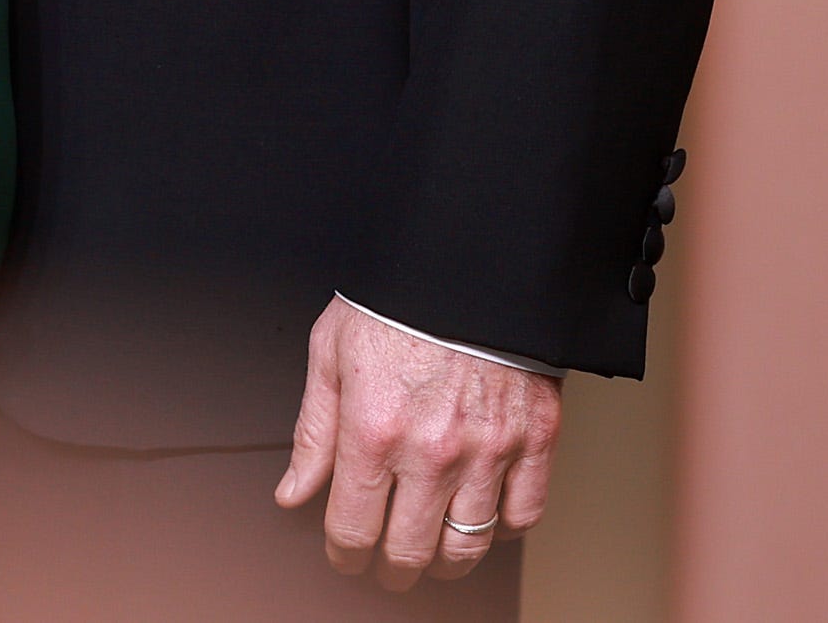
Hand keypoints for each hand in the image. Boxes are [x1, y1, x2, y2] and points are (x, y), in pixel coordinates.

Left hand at [275, 296, 560, 591]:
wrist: (465, 258)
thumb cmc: (392, 300)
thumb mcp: (330, 352)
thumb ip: (313, 432)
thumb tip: (293, 493)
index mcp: (373, 429)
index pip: (353, 529)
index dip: (345, 554)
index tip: (345, 555)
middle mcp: (431, 450)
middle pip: (411, 551)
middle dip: (392, 568)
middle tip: (387, 564)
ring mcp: (488, 449)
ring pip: (468, 546)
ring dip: (445, 561)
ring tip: (432, 551)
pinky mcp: (534, 439)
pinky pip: (523, 517)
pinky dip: (502, 529)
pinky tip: (482, 515)